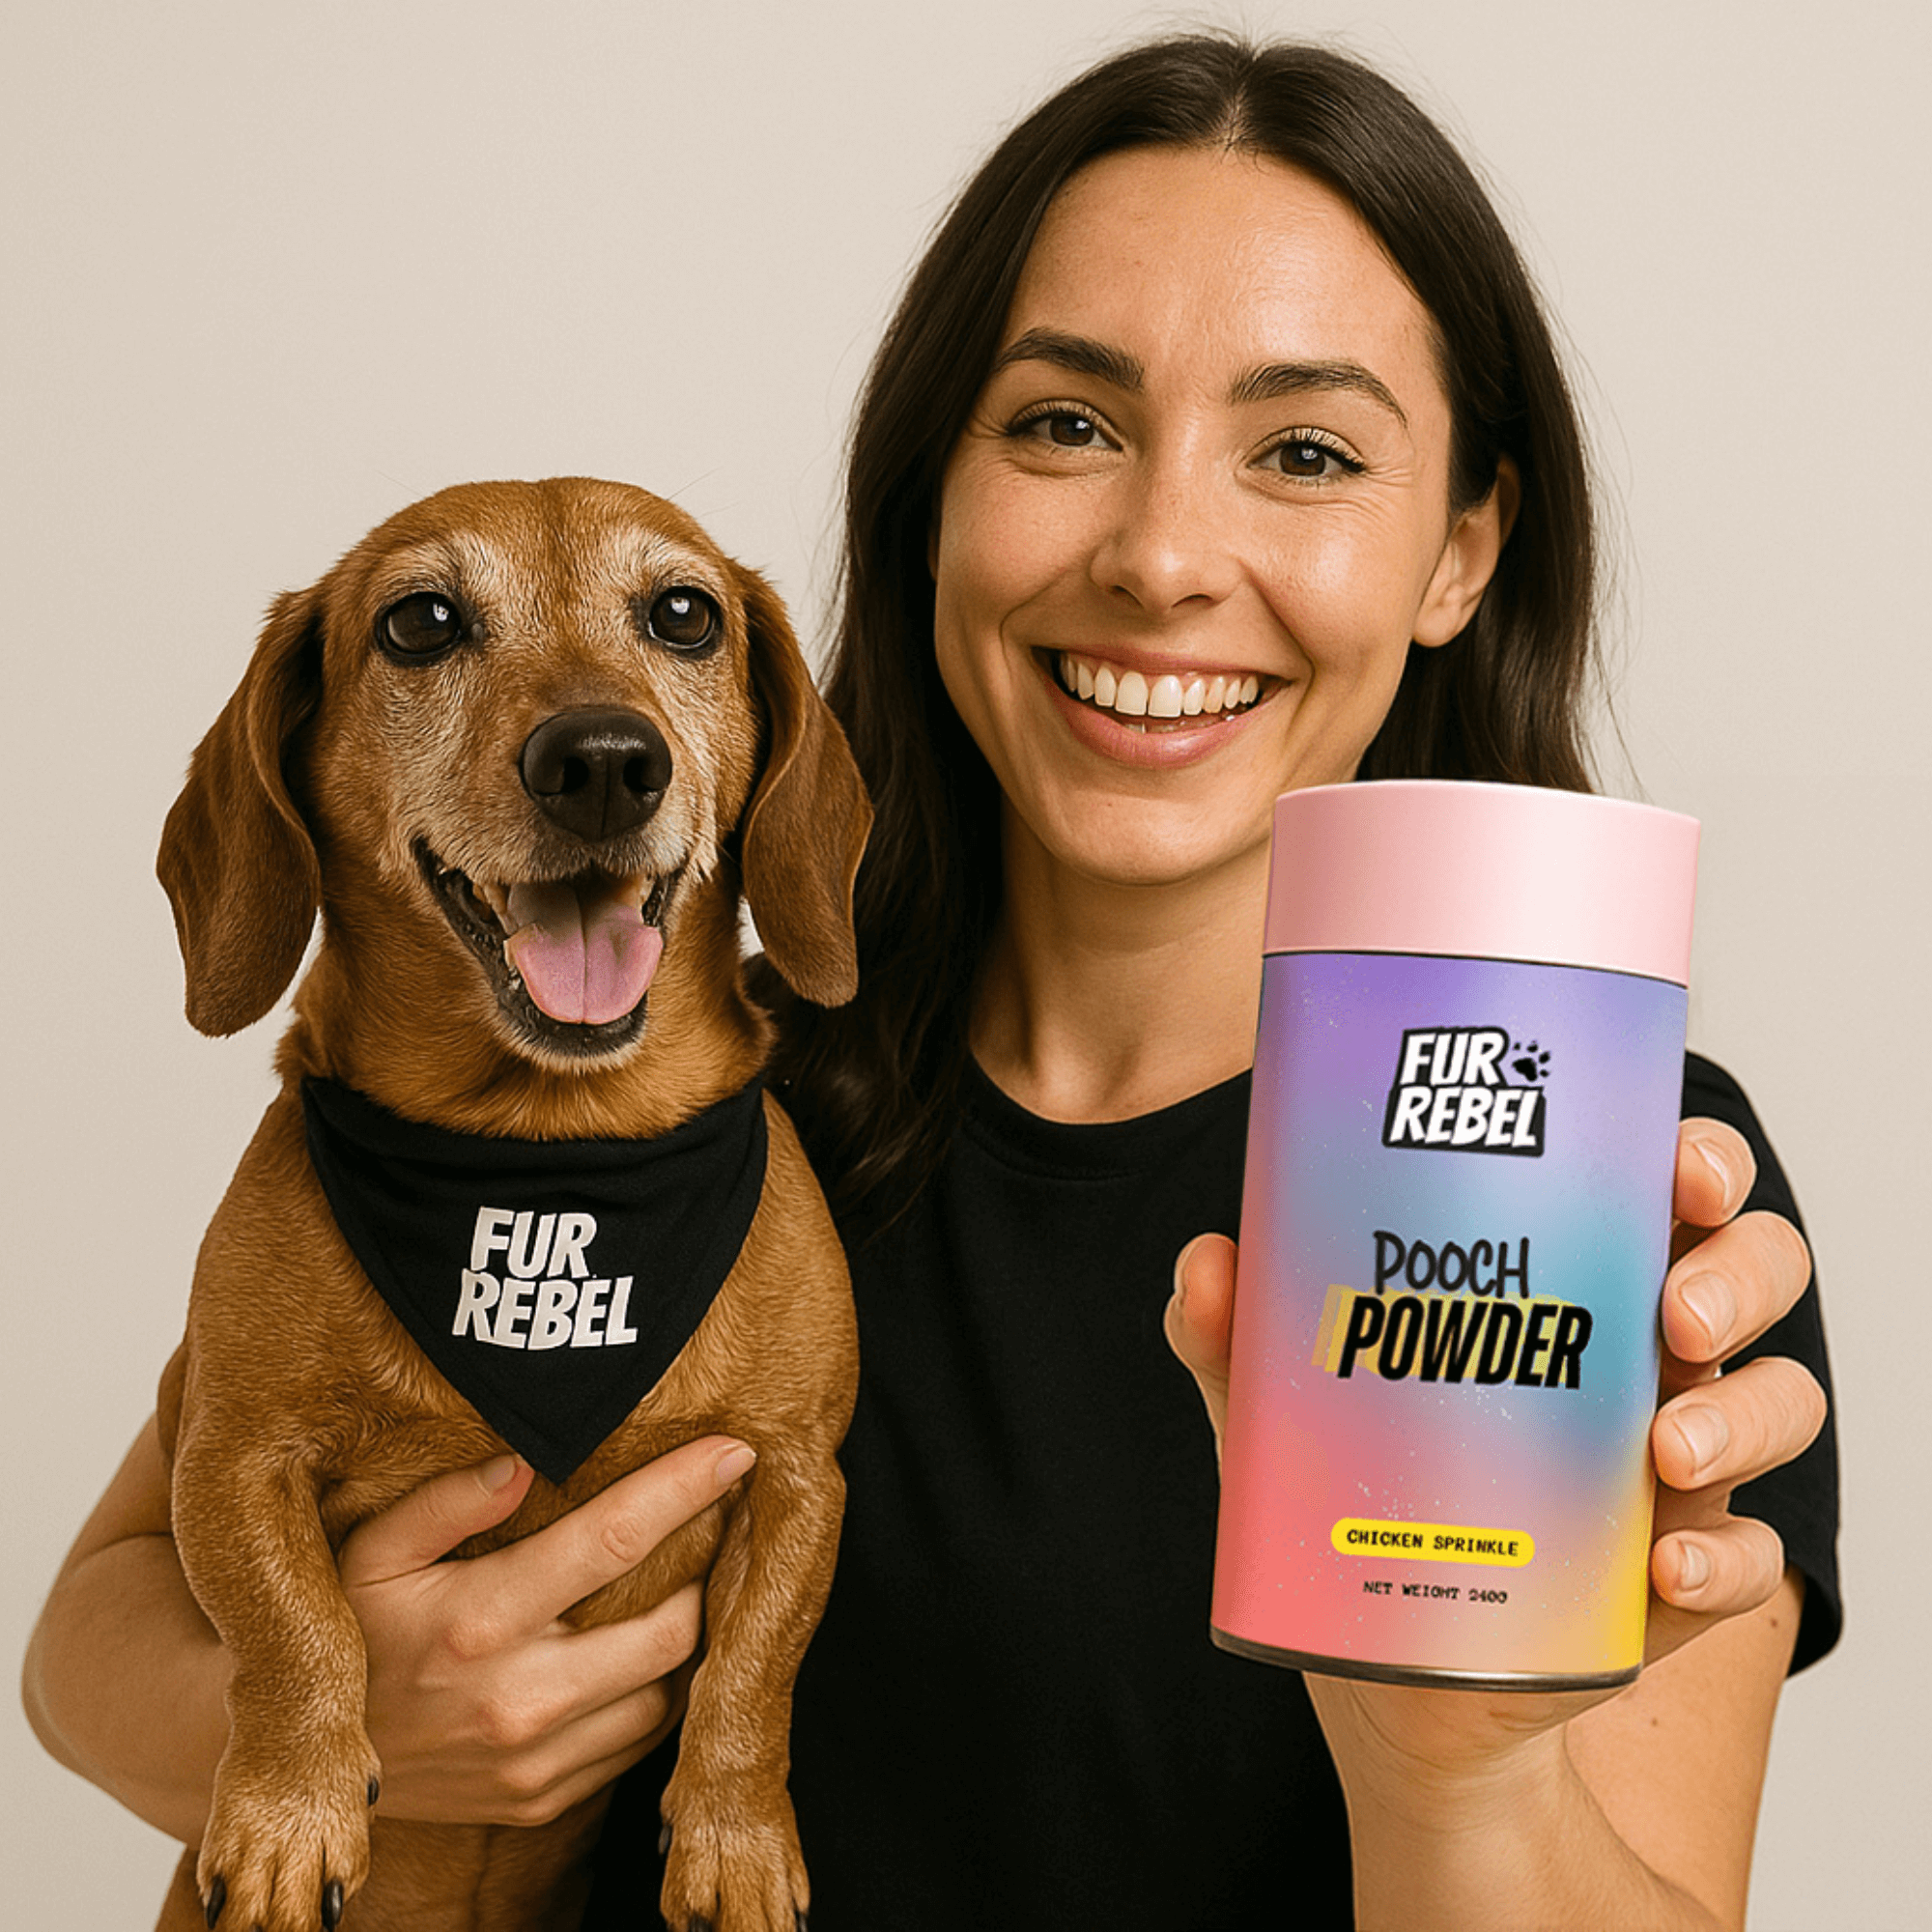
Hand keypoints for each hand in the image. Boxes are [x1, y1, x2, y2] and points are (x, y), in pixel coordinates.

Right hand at [336, 1436, 755, 1825]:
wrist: (312, 1763)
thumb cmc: (351, 1635)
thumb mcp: (371, 1554)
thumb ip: (445, 1502)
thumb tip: (523, 1461)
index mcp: (480, 1620)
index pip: (614, 1540)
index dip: (684, 1489)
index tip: (735, 1452)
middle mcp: (519, 1696)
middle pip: (672, 1627)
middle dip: (711, 1568)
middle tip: (722, 1524)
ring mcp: (537, 1759)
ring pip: (669, 1691)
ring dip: (693, 1634)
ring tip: (695, 1581)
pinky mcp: (545, 1797)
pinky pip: (640, 1741)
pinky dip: (661, 1691)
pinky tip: (650, 1648)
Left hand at [1165, 1121, 1822, 1660]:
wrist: (1388, 1675)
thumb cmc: (1353, 1495)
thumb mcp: (1284, 1412)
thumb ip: (1237, 1340)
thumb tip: (1206, 1266)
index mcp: (1563, 1277)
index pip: (1657, 1186)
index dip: (1696, 1160)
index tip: (1677, 1166)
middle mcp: (1639, 1352)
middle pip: (1750, 1271)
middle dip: (1737, 1275)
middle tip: (1676, 1314)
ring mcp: (1674, 1461)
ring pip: (1779, 1399)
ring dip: (1743, 1414)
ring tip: (1664, 1448)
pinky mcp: (1680, 1575)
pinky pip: (1752, 1557)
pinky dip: (1724, 1562)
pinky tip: (1660, 1569)